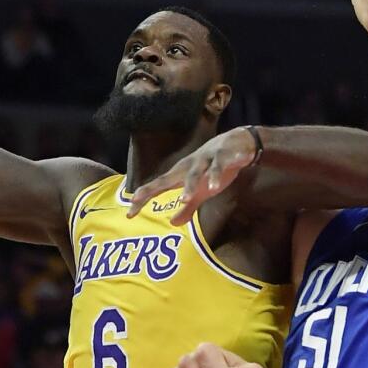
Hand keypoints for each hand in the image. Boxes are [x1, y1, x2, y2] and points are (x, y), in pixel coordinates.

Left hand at [128, 128, 257, 225]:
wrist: (239, 144)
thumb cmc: (214, 169)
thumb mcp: (201, 191)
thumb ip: (188, 207)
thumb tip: (173, 223)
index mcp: (181, 174)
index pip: (158, 187)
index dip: (143, 198)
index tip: (129, 213)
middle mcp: (189, 166)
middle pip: (168, 178)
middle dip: (153, 189)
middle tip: (138, 200)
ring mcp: (206, 160)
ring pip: (196, 173)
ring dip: (190, 185)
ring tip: (183, 199)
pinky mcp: (223, 156)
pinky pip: (219, 166)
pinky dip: (216, 175)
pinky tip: (216, 186)